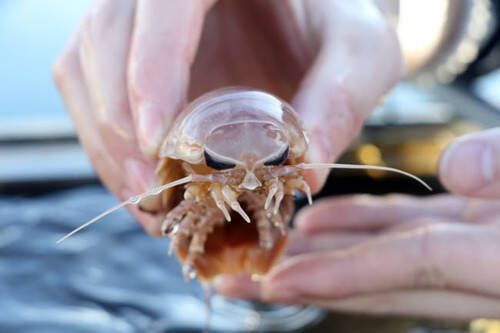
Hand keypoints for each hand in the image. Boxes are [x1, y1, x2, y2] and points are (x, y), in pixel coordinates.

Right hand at [53, 0, 401, 234]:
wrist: (319, 15)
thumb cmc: (341, 22)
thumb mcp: (360, 52)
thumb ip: (340, 99)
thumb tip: (304, 173)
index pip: (162, 5)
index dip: (149, 73)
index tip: (157, 144)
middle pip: (105, 36)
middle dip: (116, 123)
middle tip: (151, 191)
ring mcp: (141, 14)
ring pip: (84, 64)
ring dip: (104, 139)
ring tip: (143, 198)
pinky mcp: (134, 45)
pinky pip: (91, 83)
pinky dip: (104, 137)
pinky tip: (138, 177)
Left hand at [216, 128, 499, 319]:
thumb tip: (459, 168)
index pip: (409, 269)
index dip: (342, 278)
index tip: (278, 281)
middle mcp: (488, 264)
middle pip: (379, 278)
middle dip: (307, 283)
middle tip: (240, 284)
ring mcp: (480, 250)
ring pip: (386, 259)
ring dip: (325, 258)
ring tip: (269, 255)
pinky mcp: (478, 235)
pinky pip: (411, 237)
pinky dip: (365, 231)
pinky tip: (325, 224)